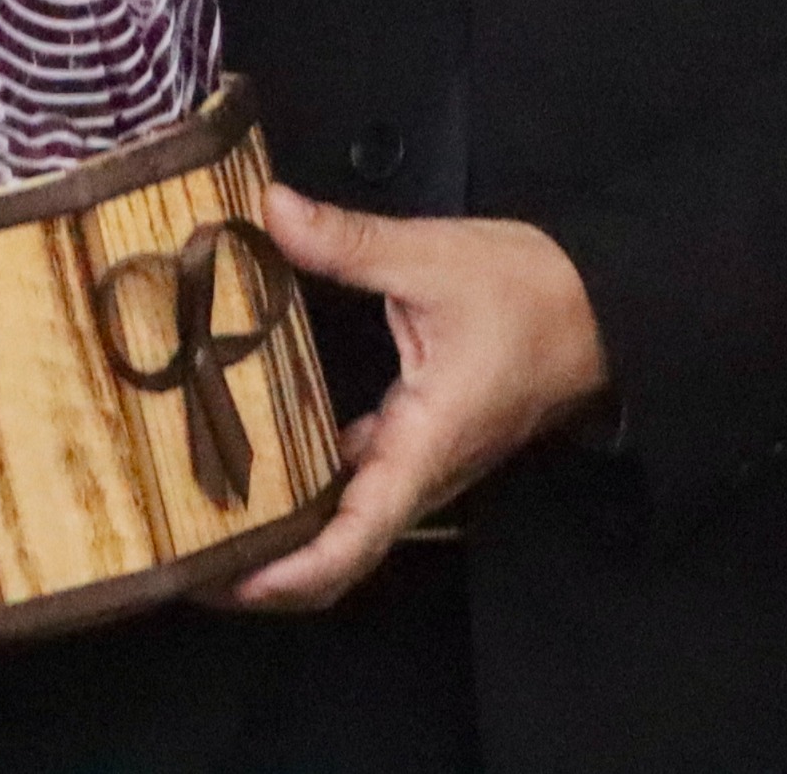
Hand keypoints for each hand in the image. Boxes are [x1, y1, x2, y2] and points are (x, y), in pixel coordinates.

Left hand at [222, 189, 607, 610]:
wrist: (605, 304)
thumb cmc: (532, 292)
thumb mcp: (435, 257)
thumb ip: (348, 241)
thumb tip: (269, 208)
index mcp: (422, 446)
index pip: (351, 545)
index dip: (283, 577)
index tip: (218, 580)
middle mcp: (418, 473)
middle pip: (335, 555)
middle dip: (259, 569)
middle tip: (181, 551)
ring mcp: (420, 462)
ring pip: (343, 522)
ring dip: (278, 529)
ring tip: (199, 505)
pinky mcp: (420, 439)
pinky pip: (355, 481)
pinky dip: (305, 483)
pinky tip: (258, 446)